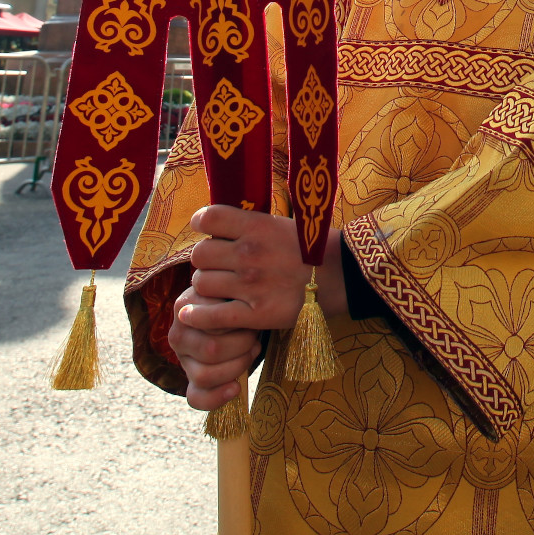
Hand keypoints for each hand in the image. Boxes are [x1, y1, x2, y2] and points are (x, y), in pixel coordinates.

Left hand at [171, 206, 317, 408]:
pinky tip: (192, 314)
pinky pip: (211, 316)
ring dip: (206, 287)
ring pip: (202, 284)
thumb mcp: (280, 224)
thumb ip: (247, 224)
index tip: (205, 230)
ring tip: (219, 289)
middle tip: (217, 266)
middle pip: (200, 255)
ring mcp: (252, 285)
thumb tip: (212, 223)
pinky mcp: (255, 314)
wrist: (341, 277)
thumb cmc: (308, 249)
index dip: (201, 223)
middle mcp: (250, 253)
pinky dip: (197, 316)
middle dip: (205, 261)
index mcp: (257, 227)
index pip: (208, 218)